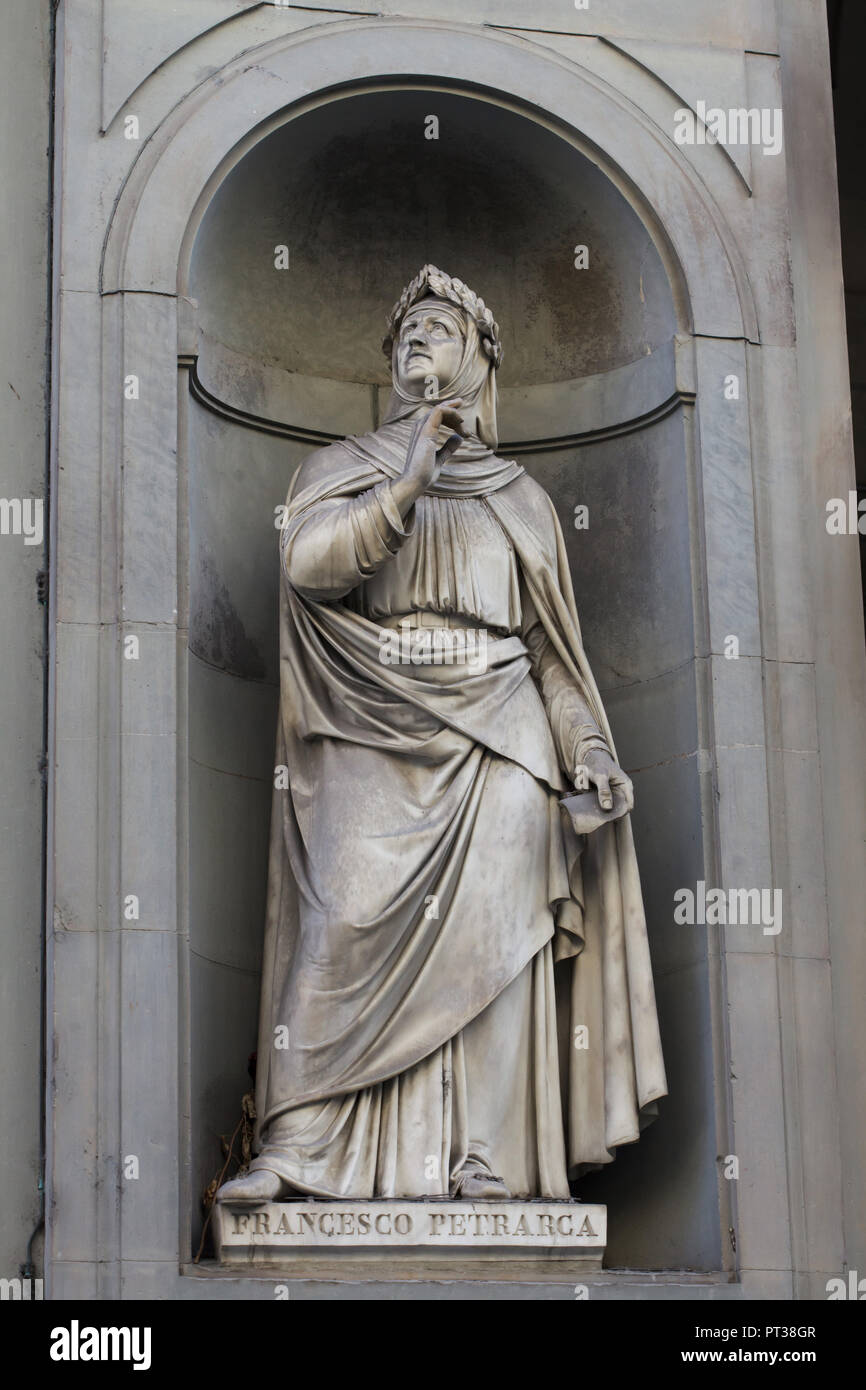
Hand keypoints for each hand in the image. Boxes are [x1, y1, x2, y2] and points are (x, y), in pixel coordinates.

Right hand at [388, 399, 466, 520]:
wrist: (415, 482)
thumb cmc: (424, 473)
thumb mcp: (440, 458)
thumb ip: (448, 448)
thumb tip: (458, 438)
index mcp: (422, 432)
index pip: (437, 415)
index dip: (452, 417)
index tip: (464, 430)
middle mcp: (420, 426)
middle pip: (439, 409)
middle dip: (455, 412)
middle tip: (466, 426)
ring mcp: (422, 427)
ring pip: (440, 408)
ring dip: (455, 414)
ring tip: (464, 428)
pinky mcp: (426, 430)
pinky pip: (439, 411)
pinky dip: (452, 413)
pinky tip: (460, 423)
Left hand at [576, 749, 633, 813]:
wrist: (590, 758)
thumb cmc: (598, 764)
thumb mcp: (601, 776)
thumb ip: (604, 790)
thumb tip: (608, 807)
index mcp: (626, 786)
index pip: (628, 805)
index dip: (620, 813)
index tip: (608, 816)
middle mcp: (622, 791)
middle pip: (619, 808)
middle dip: (609, 812)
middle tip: (597, 814)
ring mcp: (614, 793)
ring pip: (610, 807)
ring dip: (602, 809)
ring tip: (592, 808)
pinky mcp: (606, 795)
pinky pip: (603, 804)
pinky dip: (598, 806)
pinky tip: (591, 806)